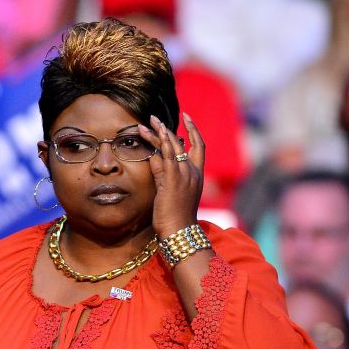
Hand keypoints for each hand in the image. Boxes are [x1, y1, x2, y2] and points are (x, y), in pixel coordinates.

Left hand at [142, 113, 205, 237]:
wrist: (179, 231)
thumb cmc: (174, 215)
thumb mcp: (167, 190)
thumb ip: (161, 172)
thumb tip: (153, 155)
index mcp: (196, 175)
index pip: (199, 146)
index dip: (194, 130)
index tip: (186, 117)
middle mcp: (193, 172)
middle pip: (182, 143)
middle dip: (167, 128)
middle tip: (154, 118)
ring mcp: (185, 175)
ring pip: (174, 146)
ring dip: (160, 132)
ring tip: (149, 121)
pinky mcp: (174, 179)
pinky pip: (169, 156)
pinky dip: (163, 143)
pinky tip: (155, 133)